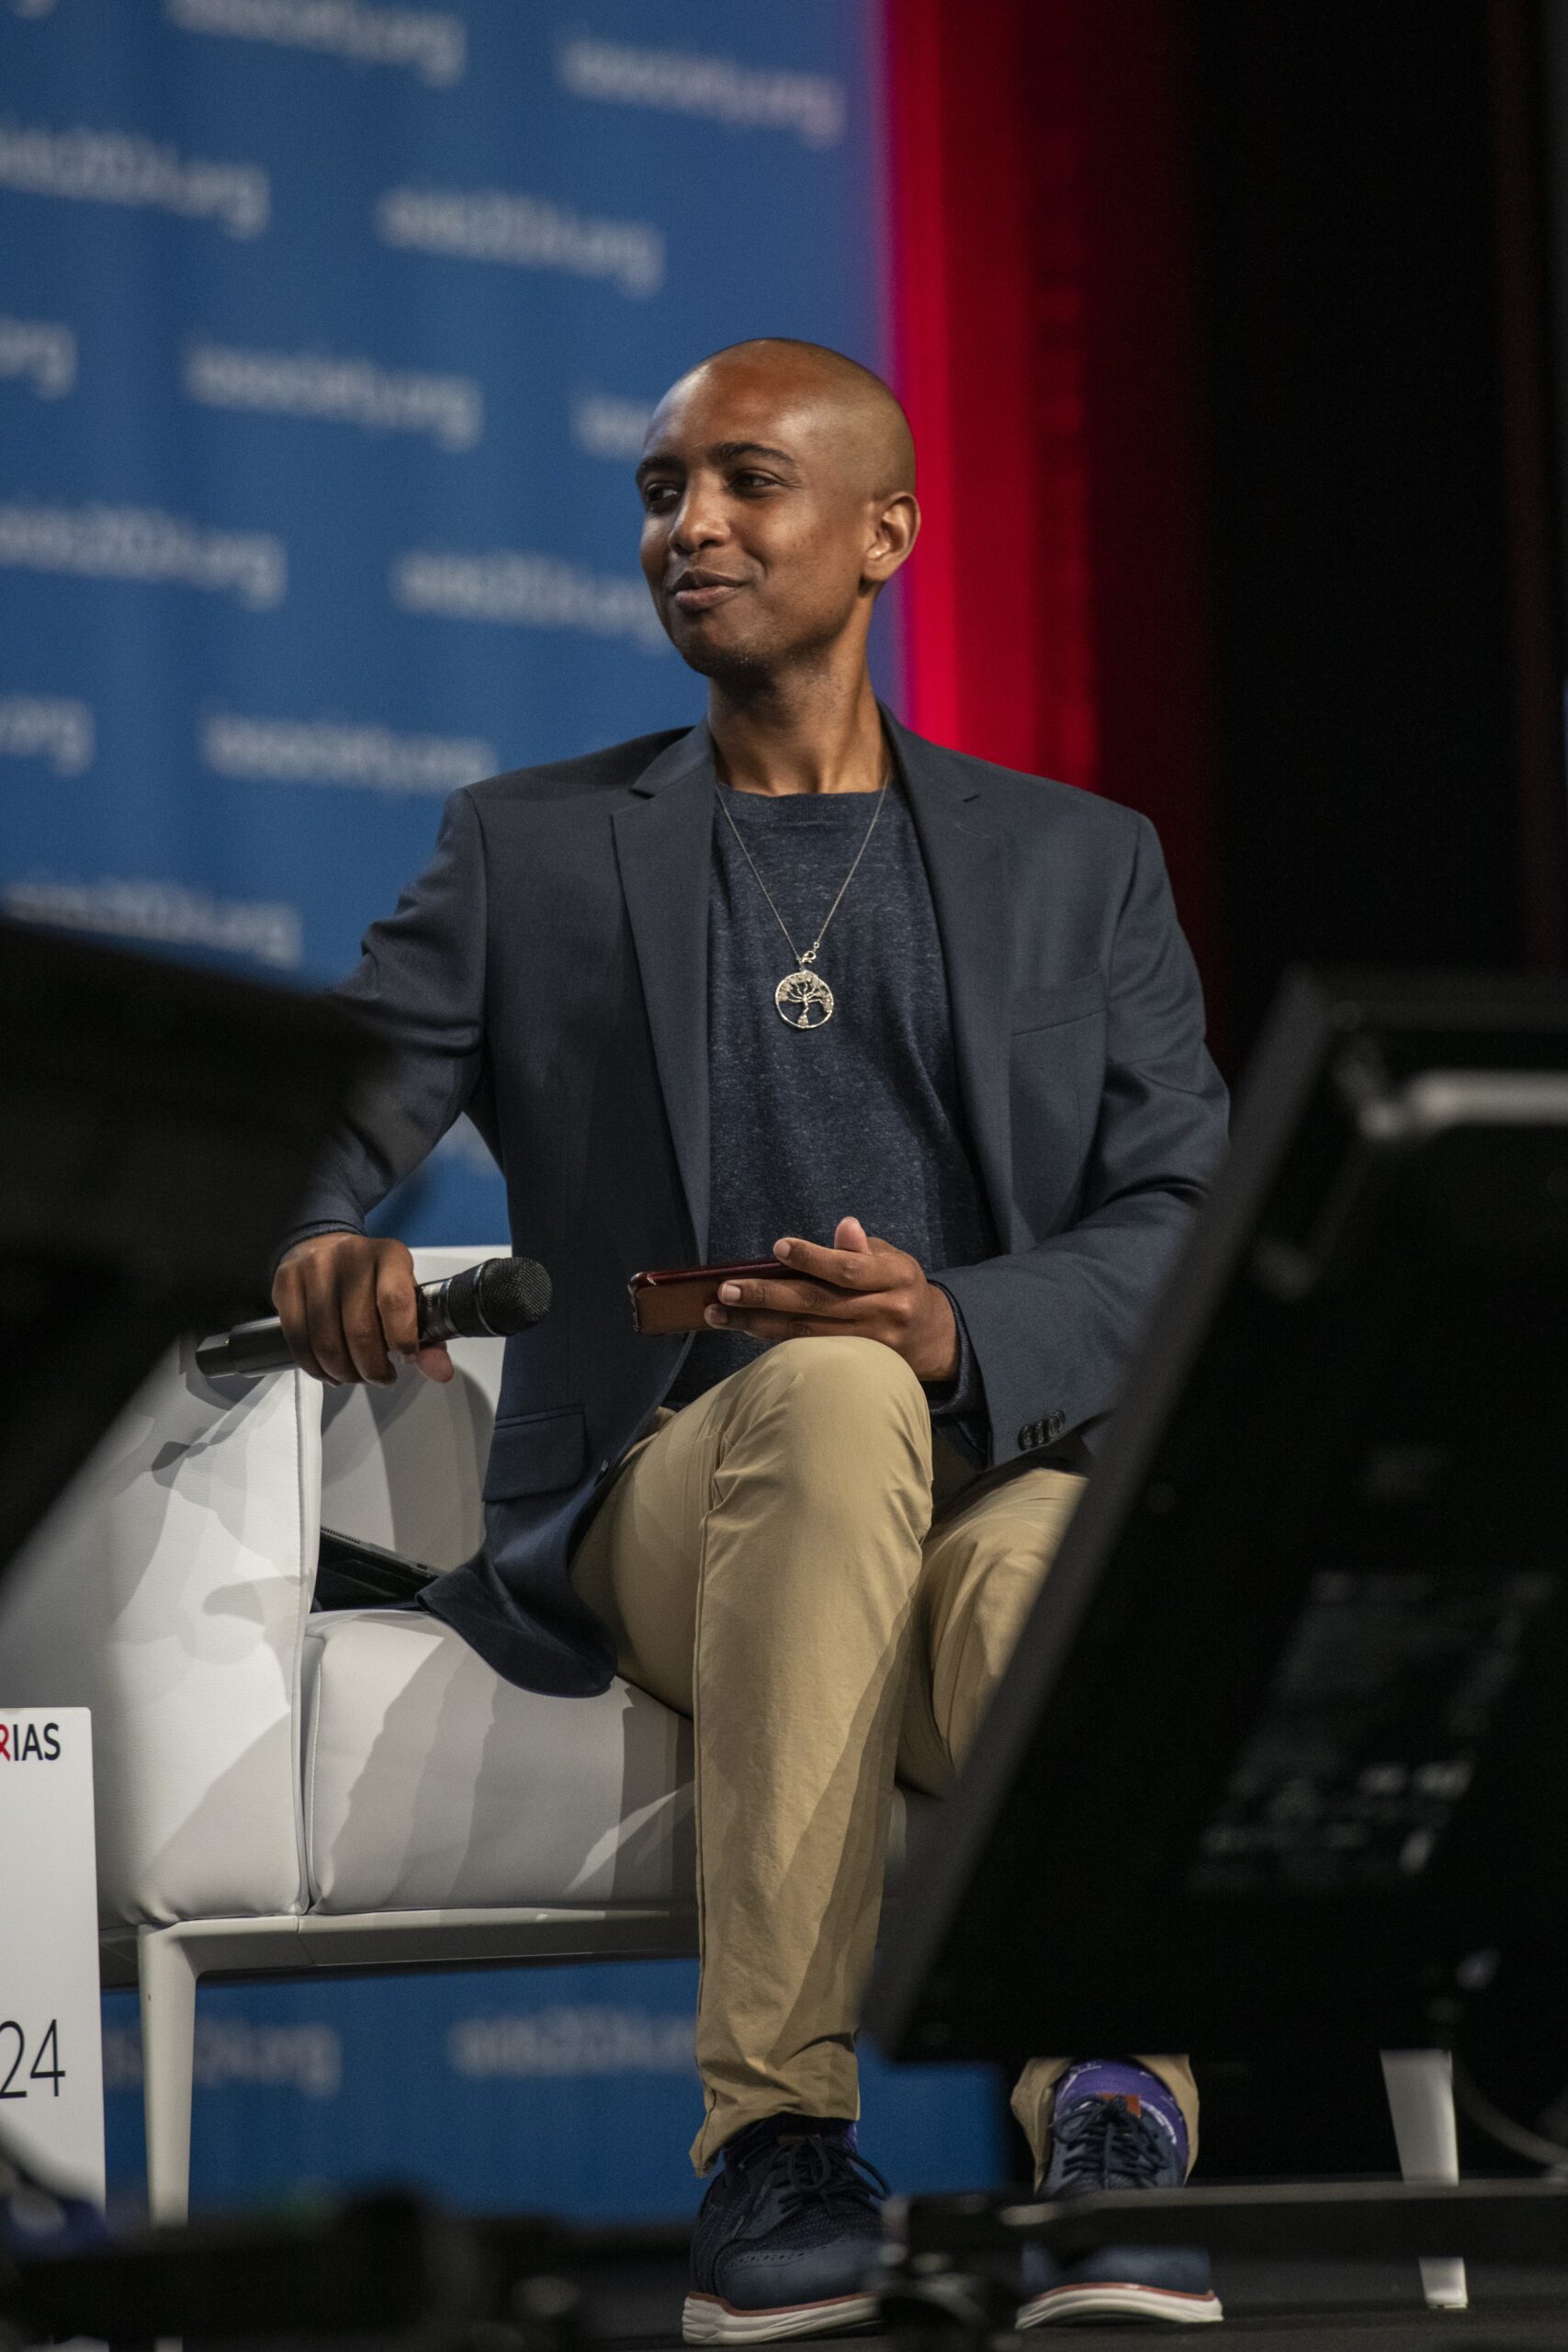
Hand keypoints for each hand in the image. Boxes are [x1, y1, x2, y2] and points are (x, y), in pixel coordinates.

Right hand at [271, 1232, 454, 1386]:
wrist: (322, 1247)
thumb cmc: (371, 1279)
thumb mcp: (405, 1296)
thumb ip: (428, 1337)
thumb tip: (440, 1372)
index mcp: (390, 1255)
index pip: (396, 1302)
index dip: (401, 1340)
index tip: (405, 1357)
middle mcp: (351, 1256)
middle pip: (359, 1331)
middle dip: (372, 1368)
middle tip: (380, 1376)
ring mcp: (314, 1268)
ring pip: (327, 1342)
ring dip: (345, 1372)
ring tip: (356, 1375)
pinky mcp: (285, 1283)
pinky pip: (298, 1341)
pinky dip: (316, 1368)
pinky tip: (329, 1371)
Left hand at [705, 1215, 959, 1382]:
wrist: (932, 1338)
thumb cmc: (899, 1286)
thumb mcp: (891, 1259)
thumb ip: (862, 1247)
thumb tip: (844, 1226)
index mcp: (895, 1277)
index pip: (849, 1269)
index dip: (813, 1258)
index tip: (777, 1247)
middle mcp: (885, 1312)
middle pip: (818, 1304)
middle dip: (766, 1295)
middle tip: (726, 1289)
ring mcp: (871, 1344)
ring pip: (806, 1333)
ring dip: (756, 1323)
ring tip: (718, 1313)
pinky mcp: (857, 1366)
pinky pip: (809, 1351)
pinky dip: (773, 1339)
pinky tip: (744, 1329)